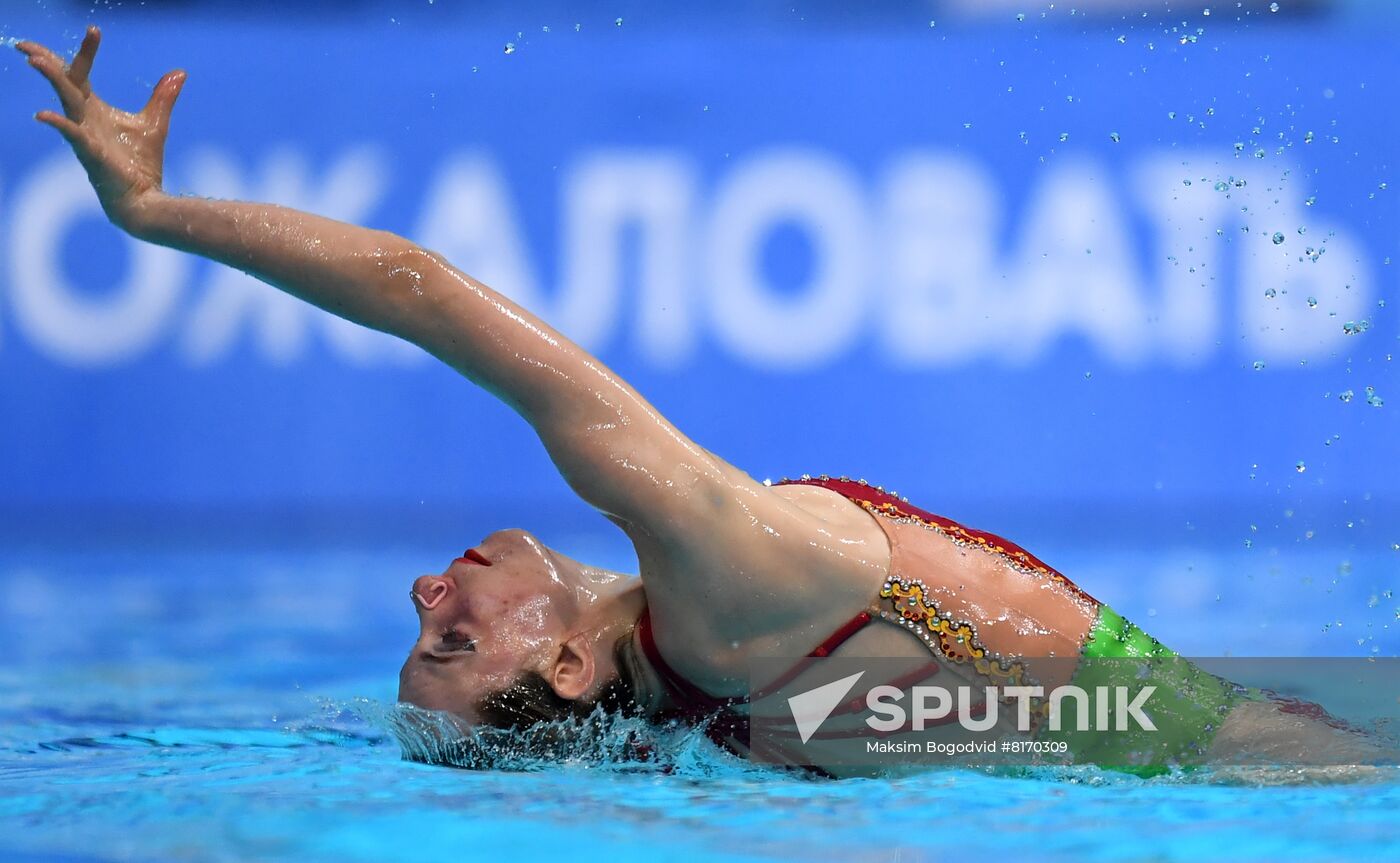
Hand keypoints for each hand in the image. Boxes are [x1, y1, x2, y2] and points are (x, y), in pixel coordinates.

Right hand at [17, 26, 185, 233]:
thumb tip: (180, 72)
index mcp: (94, 109)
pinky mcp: (91, 153)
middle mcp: (84, 118)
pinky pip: (72, 136)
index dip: (85, 50)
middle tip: (28, 44)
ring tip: (36, 61)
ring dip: (52, 80)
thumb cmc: (141, 165)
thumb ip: (162, 97)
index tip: (93, 29)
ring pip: (64, 102)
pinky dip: (60, 125)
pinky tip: (44, 115)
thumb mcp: (154, 123)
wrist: (143, 199)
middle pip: (63, 82)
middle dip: (47, 61)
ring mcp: (84, 135)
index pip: (81, 73)